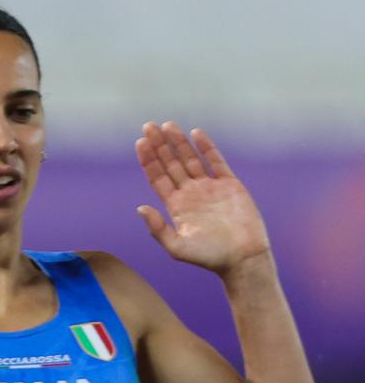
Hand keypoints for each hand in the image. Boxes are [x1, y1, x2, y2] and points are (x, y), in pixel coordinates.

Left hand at [134, 123, 270, 275]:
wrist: (241, 257)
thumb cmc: (208, 257)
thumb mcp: (176, 246)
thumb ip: (157, 228)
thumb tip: (140, 207)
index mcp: (175, 206)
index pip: (158, 178)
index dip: (149, 160)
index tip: (140, 142)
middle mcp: (190, 193)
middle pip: (171, 164)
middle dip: (160, 145)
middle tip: (149, 125)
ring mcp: (210, 187)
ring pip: (190, 159)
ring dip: (179, 142)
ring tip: (167, 124)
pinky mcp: (230, 184)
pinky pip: (216, 161)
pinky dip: (206, 147)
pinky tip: (196, 134)